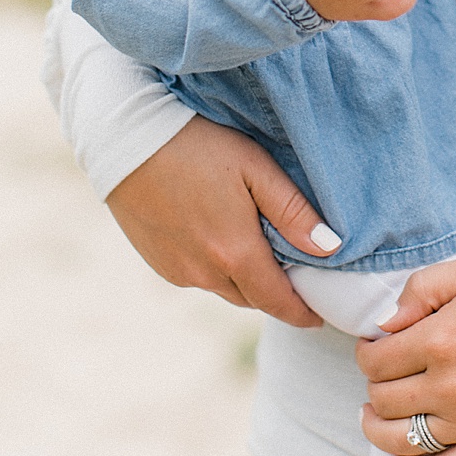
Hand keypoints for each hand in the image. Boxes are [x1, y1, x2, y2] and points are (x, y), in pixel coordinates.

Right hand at [106, 116, 334, 326]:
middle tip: (294, 277)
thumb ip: (292, 211)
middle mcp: (204, 273)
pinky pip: (197, 277)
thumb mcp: (254, 167)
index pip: (278, 302)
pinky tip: (217, 238)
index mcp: (235, 253)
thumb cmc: (197, 144)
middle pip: (252, 298)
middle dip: (274, 294)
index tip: (318, 317)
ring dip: (243, 279)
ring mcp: (177, 271)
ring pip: (223, 288)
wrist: (125, 138)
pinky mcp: (157, 263)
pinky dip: (214, 268)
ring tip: (256, 251)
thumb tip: (329, 248)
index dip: (301, 313)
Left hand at [358, 255, 455, 455]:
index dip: (367, 352)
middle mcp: (450, 387)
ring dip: (376, 429)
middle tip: (384, 373)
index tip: (376, 346)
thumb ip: (420, 288)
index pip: (375, 361)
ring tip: (373, 415)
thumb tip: (384, 324)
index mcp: (440, 340)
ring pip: (400, 440)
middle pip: (382, 400)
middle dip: (374, 385)